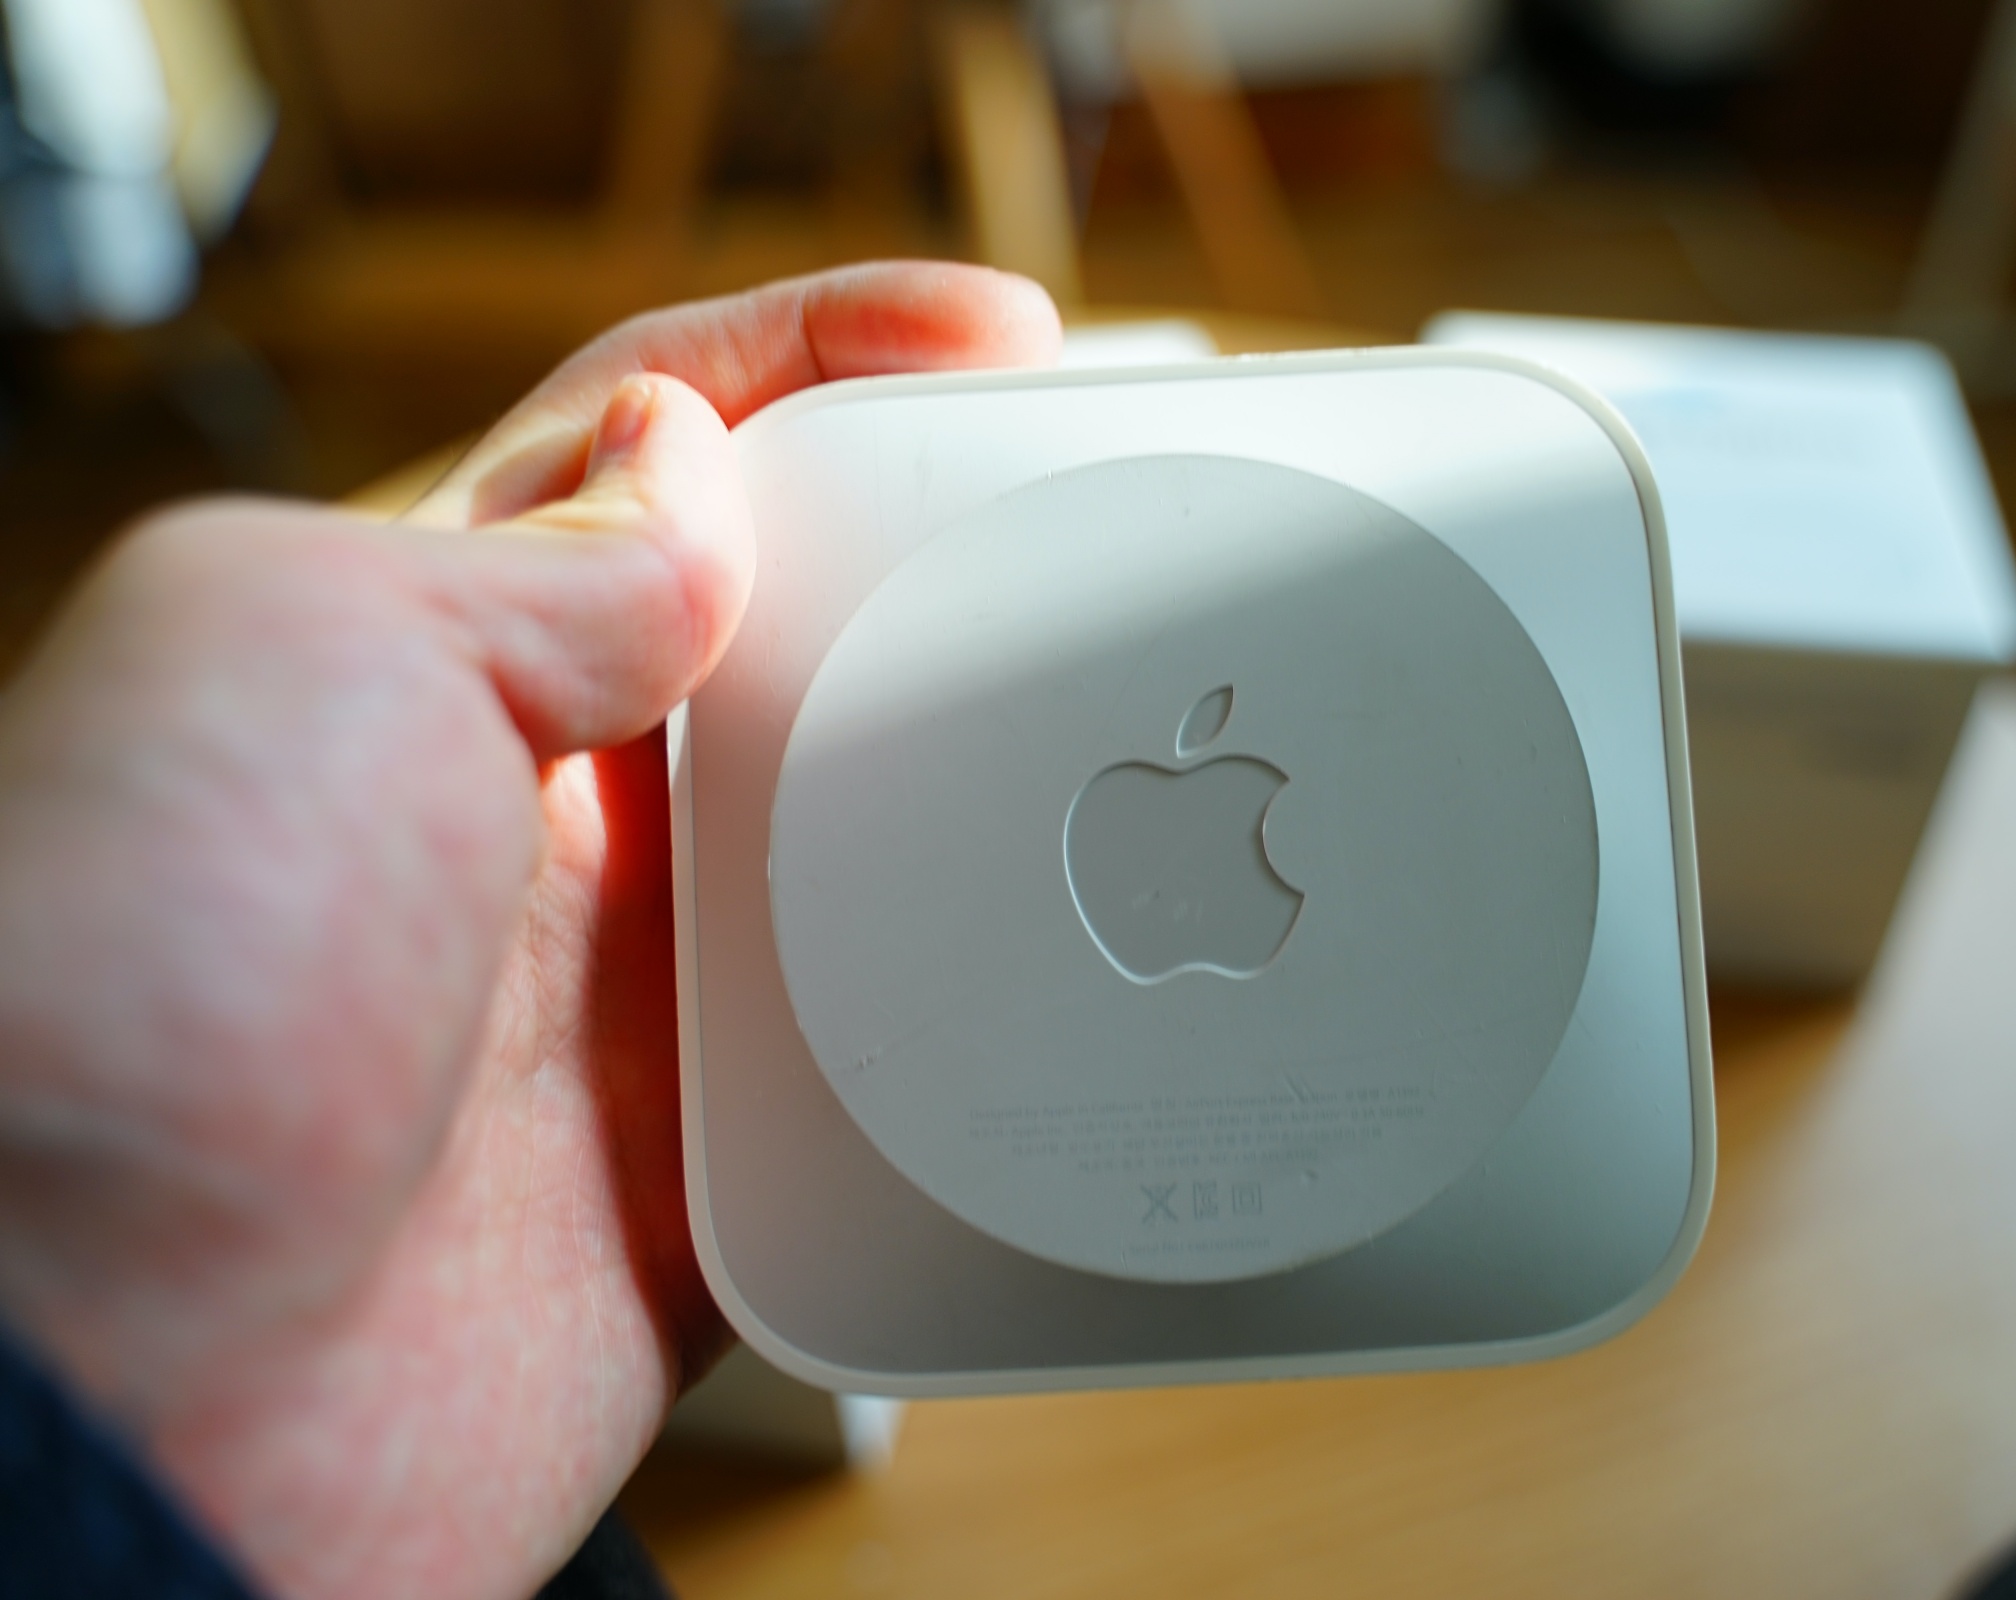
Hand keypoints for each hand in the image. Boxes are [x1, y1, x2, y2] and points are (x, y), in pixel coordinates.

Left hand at [0, 262, 1059, 1599]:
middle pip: (803, 644)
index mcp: (437, 654)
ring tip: (1106, 747)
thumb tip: (699, 489)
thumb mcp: (317, 648)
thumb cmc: (126, 991)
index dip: (821, 362)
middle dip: (948, 572)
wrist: (115, 1383)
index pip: (663, 454)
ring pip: (881, 852)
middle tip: (1095, 532)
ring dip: (985, 805)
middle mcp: (546, 823)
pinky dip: (979, 1032)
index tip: (986, 333)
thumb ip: (545, 556)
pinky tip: (1048, 979)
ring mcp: (631, 1004)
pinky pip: (893, 1079)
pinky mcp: (702, 1179)